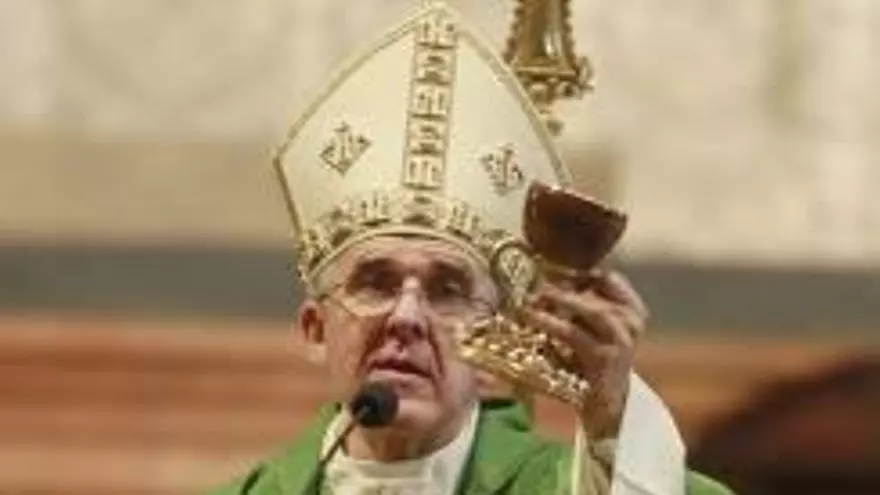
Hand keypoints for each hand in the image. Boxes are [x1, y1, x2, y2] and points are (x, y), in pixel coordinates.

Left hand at [522, 269, 647, 437]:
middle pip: (598, 291)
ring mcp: (621, 341)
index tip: (553, 272)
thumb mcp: (597, 329)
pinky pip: (574, 334)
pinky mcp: (604, 357)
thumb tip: (548, 280)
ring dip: (559, 302)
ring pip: (590, 310)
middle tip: (537, 285)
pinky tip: (535, 320)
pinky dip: (553, 324)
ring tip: (531, 301)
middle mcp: (632, 322)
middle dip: (566, 286)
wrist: (608, 404)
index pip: (610, 278)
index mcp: (634, 310)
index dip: (582, 272)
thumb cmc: (596, 360)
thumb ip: (584, 305)